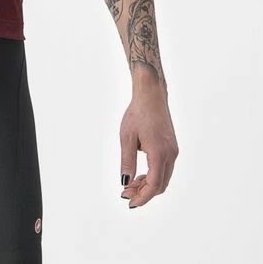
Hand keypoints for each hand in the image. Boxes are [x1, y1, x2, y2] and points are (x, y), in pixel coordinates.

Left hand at [119, 85, 178, 207]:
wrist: (151, 96)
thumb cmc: (137, 113)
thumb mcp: (127, 137)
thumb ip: (127, 161)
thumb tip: (125, 182)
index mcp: (160, 153)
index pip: (154, 185)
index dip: (143, 197)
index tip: (130, 202)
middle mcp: (170, 155)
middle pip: (160, 185)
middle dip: (144, 193)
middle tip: (126, 194)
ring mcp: (173, 151)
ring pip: (163, 177)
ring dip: (148, 185)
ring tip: (130, 185)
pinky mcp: (171, 147)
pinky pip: (164, 168)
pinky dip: (153, 175)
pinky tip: (140, 174)